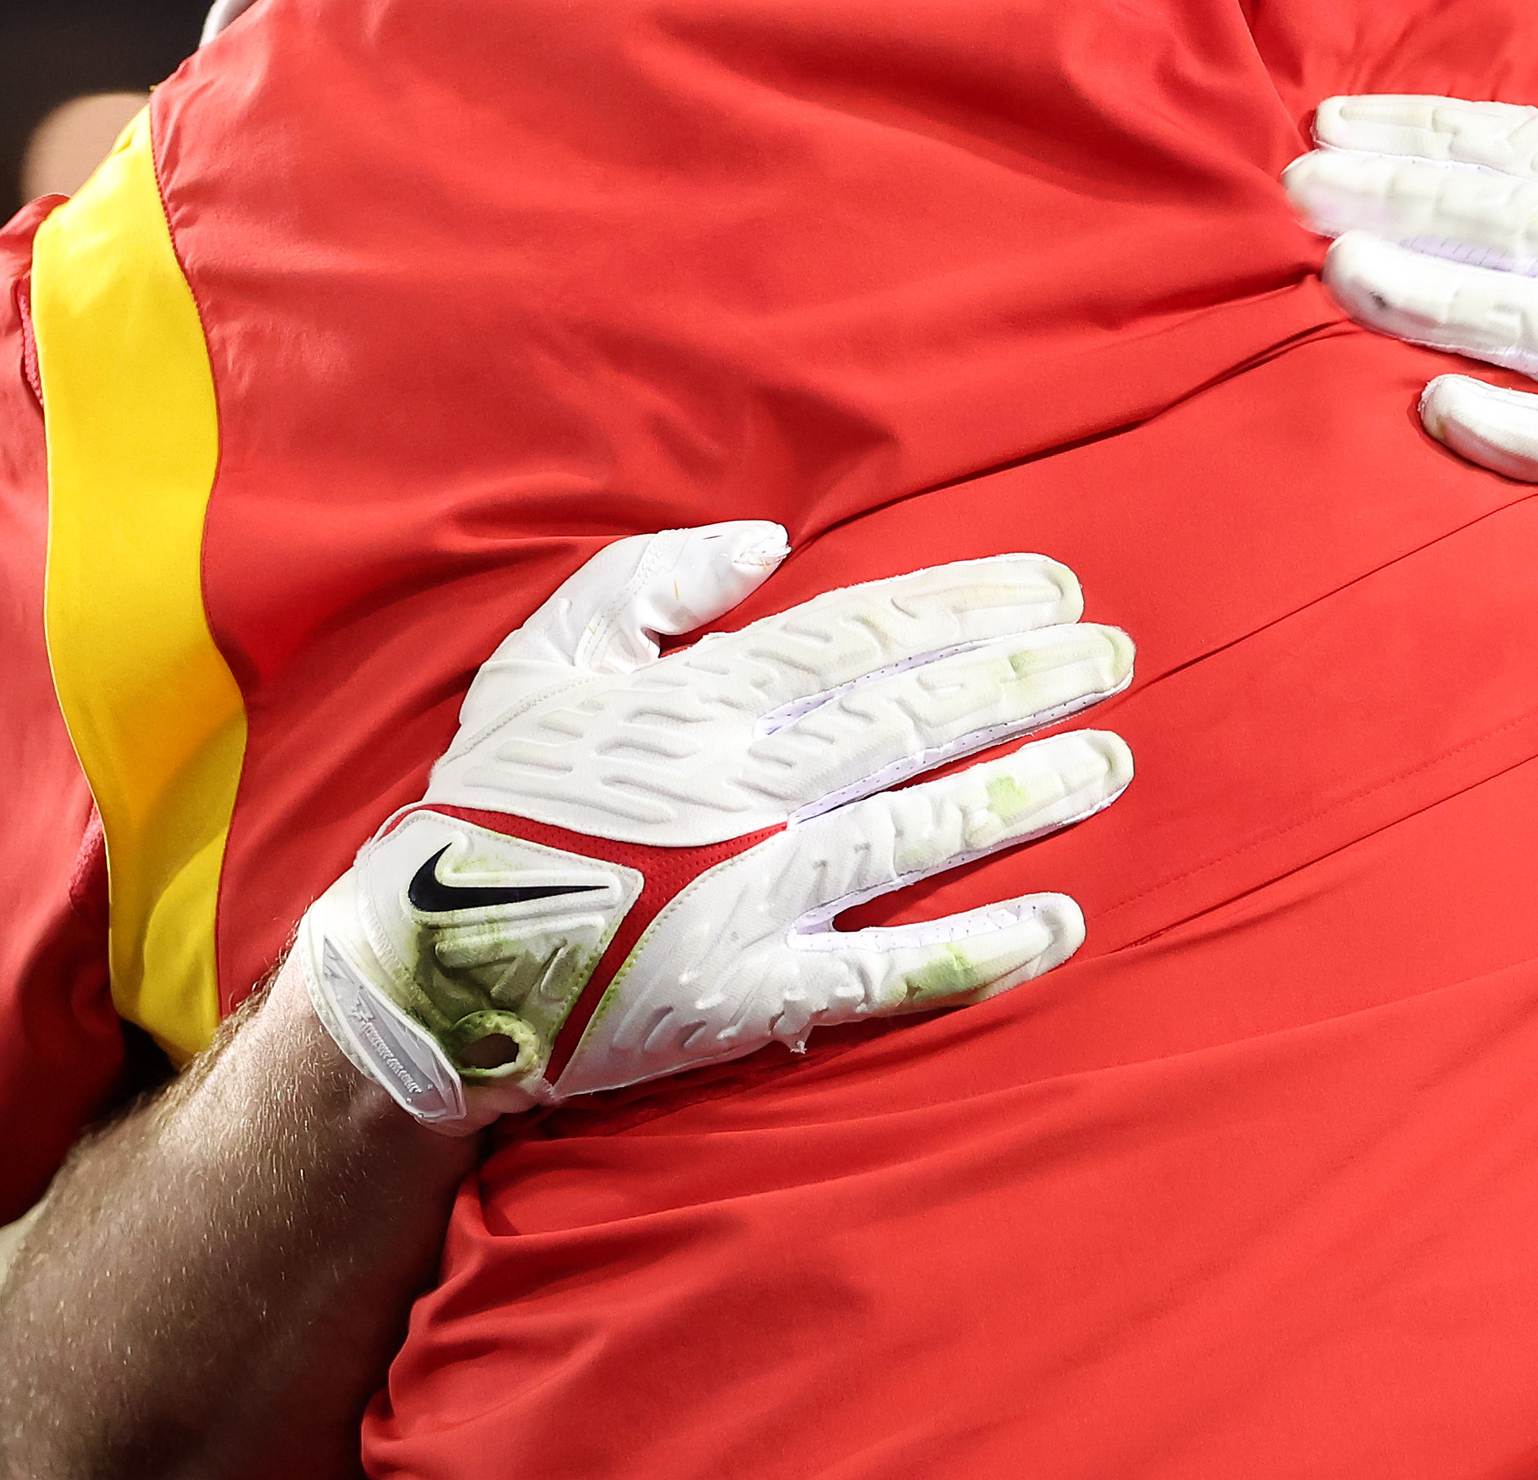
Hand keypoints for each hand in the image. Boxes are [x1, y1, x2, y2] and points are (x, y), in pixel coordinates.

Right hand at [289, 522, 1134, 1132]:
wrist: (422, 970)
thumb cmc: (492, 798)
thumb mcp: (541, 656)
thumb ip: (649, 582)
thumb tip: (768, 540)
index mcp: (696, 703)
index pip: (862, 635)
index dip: (967, 606)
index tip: (1053, 590)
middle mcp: (738, 792)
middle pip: (911, 719)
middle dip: (1023, 680)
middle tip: (1115, 657)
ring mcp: (748, 899)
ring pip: (916, 832)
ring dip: (1023, 793)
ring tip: (1111, 759)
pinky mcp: (750, 997)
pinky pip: (884, 974)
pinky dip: (976, 949)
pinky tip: (1059, 922)